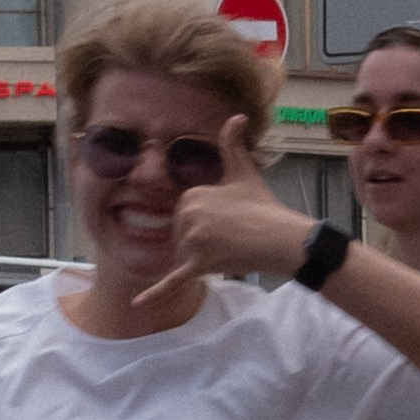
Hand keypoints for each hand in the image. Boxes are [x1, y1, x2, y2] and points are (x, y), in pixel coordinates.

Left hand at [131, 119, 311, 320]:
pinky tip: (137, 303)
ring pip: (184, 255)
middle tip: (231, 236)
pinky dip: (154, 293)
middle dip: (201, 239)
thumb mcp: (244, 172)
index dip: (205, 219)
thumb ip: (232, 145)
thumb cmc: (264, 206)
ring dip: (200, 256)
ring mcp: (192, 243)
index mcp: (192, 195)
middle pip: (181, 235)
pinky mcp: (198, 266)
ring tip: (229, 250)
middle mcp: (188, 217)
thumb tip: (236, 116)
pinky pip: (172, 281)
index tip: (226, 220)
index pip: (184, 213)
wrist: (282, 238)